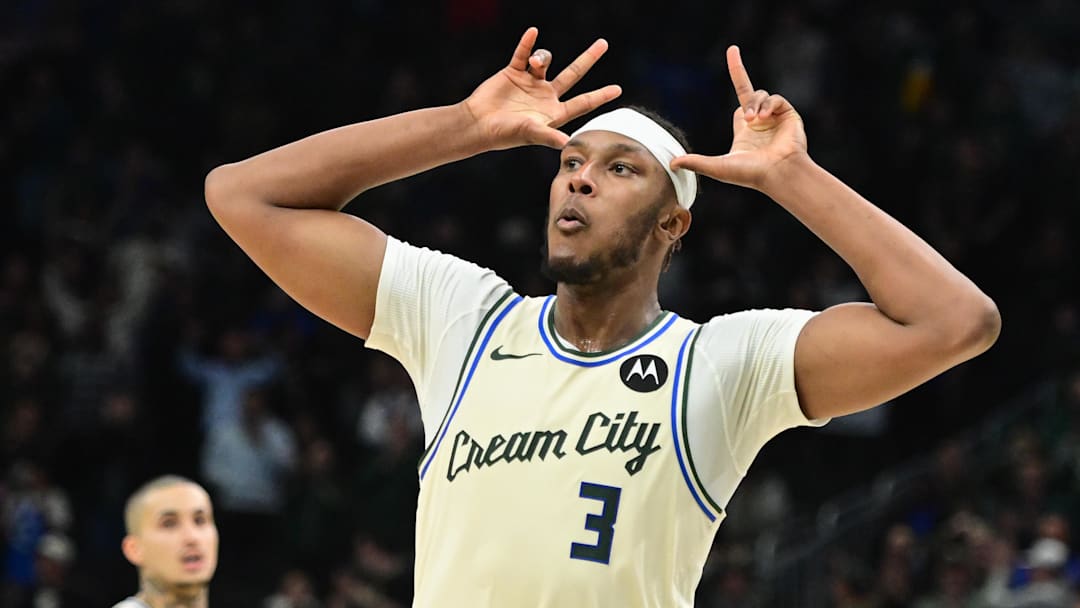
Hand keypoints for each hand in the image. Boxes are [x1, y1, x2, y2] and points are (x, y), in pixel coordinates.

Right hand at [463, 27, 621, 149]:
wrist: (478, 124)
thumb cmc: (504, 134)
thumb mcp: (529, 133)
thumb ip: (548, 136)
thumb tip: (567, 142)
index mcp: (554, 113)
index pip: (582, 102)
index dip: (600, 96)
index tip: (618, 89)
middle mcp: (545, 96)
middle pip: (573, 74)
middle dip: (587, 59)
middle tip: (603, 43)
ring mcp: (530, 83)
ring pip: (546, 61)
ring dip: (543, 57)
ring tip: (535, 63)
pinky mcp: (513, 73)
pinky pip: (522, 54)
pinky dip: (527, 44)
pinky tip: (532, 33)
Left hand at [671, 46, 807, 191]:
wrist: (777, 174)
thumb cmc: (750, 175)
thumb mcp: (718, 167)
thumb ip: (696, 162)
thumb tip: (671, 163)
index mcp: (745, 129)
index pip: (740, 96)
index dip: (737, 71)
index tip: (732, 49)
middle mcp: (760, 120)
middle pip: (749, 89)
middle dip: (738, 75)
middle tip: (746, 118)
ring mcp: (775, 117)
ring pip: (760, 95)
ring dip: (755, 106)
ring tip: (755, 121)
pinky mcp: (789, 115)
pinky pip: (776, 99)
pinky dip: (768, 106)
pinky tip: (764, 119)